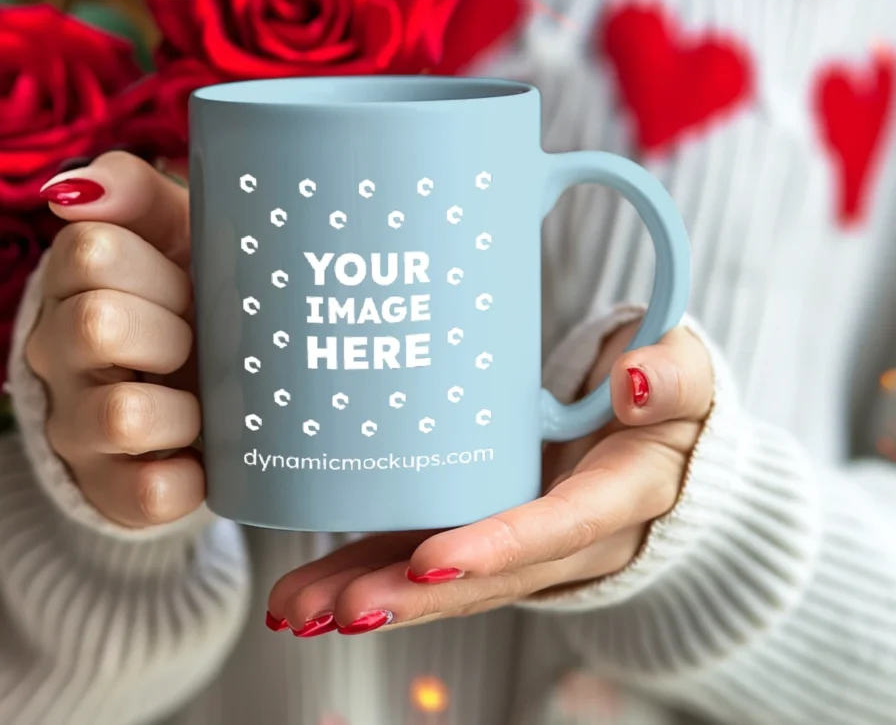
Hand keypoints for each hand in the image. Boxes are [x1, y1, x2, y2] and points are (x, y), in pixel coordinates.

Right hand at [26, 152, 204, 526]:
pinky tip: (208, 457)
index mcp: (73, 282)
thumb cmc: (192, 296)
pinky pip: (150, 492)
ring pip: (122, 415)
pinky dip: (193, 477)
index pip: (91, 252)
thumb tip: (75, 188)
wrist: (197, 391)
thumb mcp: (175, 232)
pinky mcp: (111, 490)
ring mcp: (77, 424)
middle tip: (201, 339)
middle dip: (172, 331)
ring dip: (187, 408)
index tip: (190, 285)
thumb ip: (133, 191)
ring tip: (207, 403)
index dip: (158, 270)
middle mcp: (58, 352)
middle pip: (98, 325)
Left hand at [267, 323, 713, 635]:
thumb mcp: (687, 377)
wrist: (660, 443)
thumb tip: (634, 380)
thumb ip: (673, 377)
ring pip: (445, 580)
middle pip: (488, 577)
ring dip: (371, 594)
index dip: (497, 547)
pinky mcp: (482, 530)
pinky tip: (307, 594)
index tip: (431, 561)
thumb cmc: (668, 400)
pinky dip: (366, 575)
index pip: (559, 528)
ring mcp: (519, 541)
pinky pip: (424, 560)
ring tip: (297, 608)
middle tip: (341, 606)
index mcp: (621, 497)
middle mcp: (566, 537)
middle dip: (412, 595)